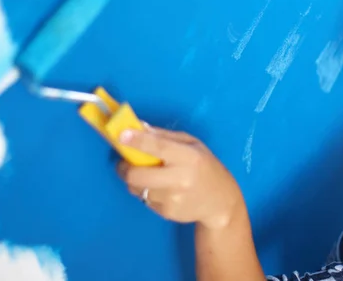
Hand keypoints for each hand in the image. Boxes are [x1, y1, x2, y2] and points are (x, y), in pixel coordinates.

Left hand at [116, 126, 243, 229]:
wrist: (220, 202)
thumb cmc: (206, 167)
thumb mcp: (193, 145)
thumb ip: (165, 137)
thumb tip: (139, 127)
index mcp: (188, 157)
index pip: (158, 147)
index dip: (137, 141)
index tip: (121, 135)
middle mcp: (180, 179)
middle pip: (137, 175)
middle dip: (124, 168)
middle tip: (124, 164)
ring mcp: (173, 199)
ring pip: (137, 189)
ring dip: (137, 182)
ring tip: (151, 176)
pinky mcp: (167, 213)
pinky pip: (145, 200)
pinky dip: (147, 193)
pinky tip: (163, 190)